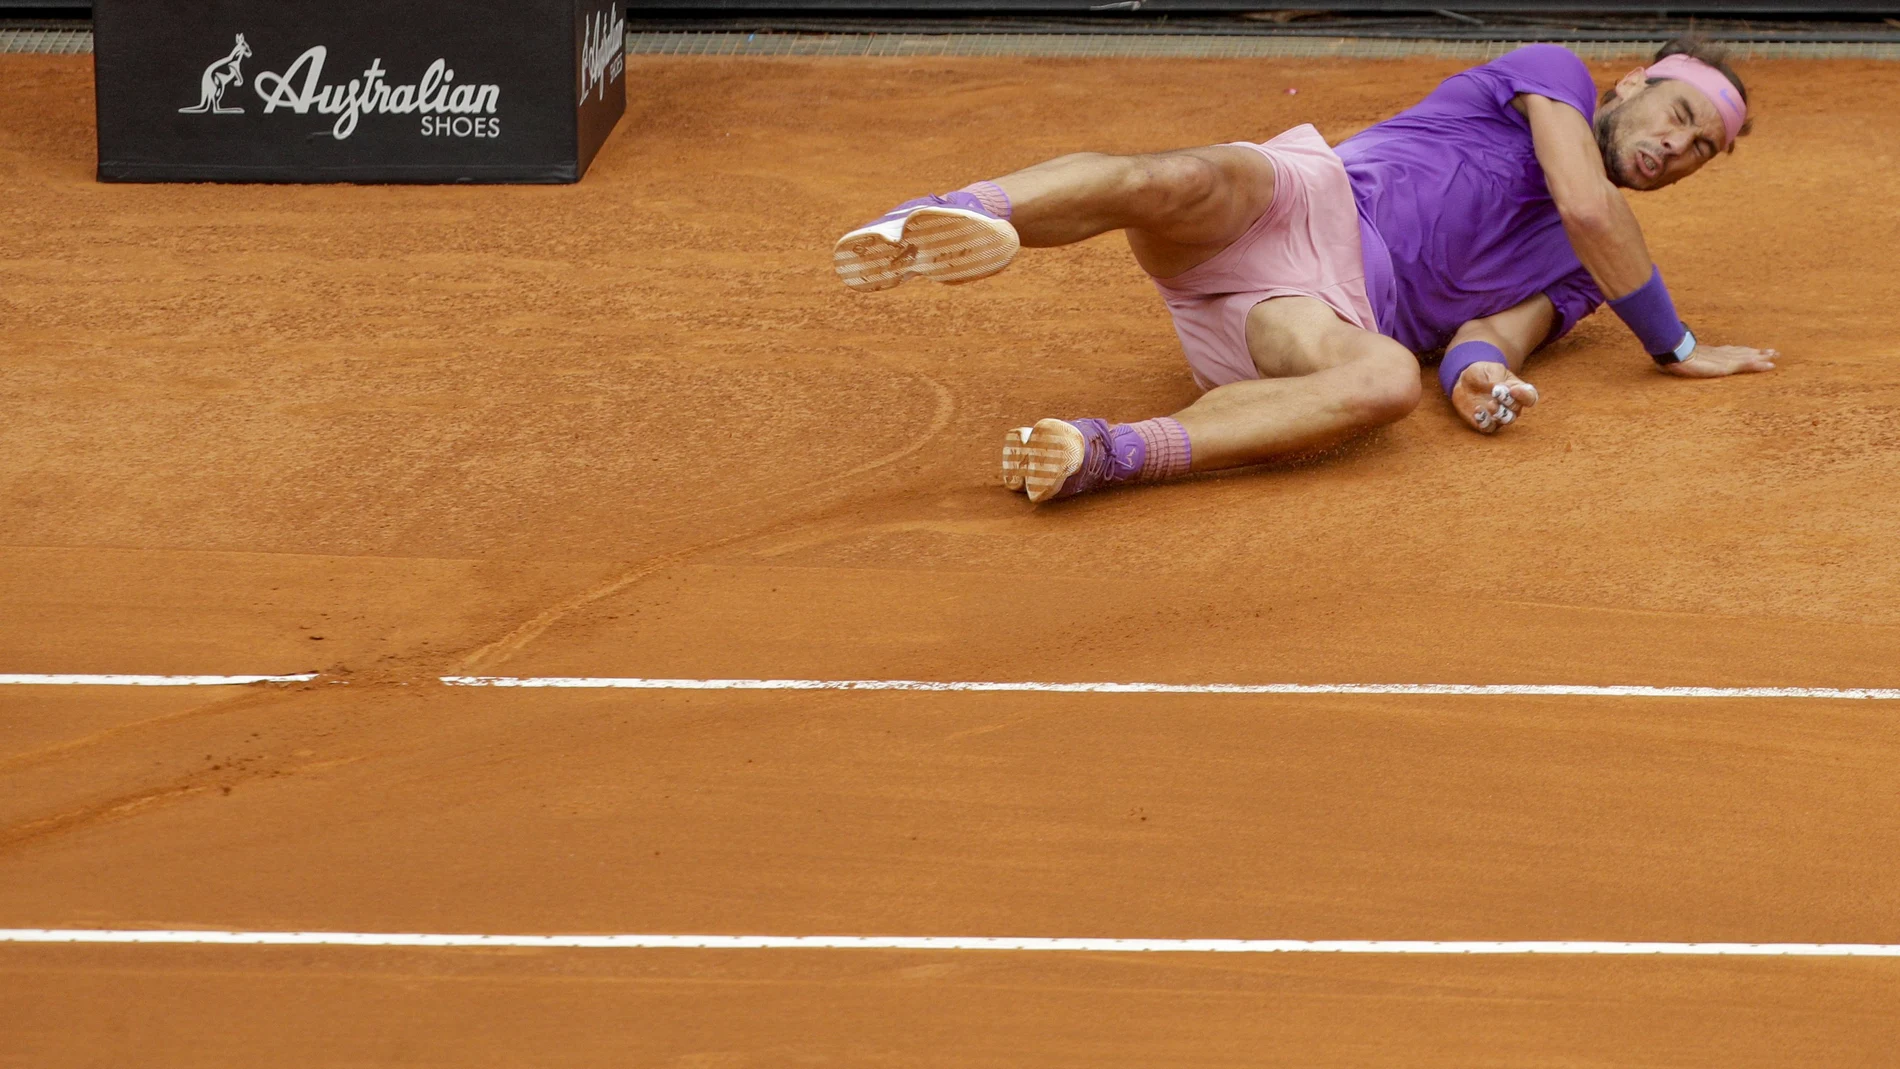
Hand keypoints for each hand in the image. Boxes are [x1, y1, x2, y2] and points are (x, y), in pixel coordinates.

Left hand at [1452, 360, 1539, 434]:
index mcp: (1518, 390)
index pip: (1530, 397)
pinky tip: (1477, 411)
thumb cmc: (1483, 373)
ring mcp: (1499, 416)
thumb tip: (1502, 389)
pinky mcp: (1485, 422)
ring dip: (1499, 414)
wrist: (1465, 381)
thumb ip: (1497, 378)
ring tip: (1489, 404)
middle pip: (1517, 410)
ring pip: (1506, 420)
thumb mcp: (1491, 370)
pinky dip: (1484, 421)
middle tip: (1496, 395)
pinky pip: (1488, 427)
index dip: (1525, 396)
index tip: (1513, 390)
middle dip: (1508, 403)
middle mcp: (1512, 406)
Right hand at [1661, 344, 1777, 376]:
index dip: (1742, 351)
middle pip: (1743, 351)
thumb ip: (1675, 360)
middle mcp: (1721, 353)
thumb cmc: (1673, 356)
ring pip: (1749, 356)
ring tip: (1775, 356)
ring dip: (1763, 356)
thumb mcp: (1676, 360)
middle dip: (1758, 352)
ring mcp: (1726, 358)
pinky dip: (1760, 364)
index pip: (1730, 351)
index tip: (1751, 350)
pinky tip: (1771, 365)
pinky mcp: (1728, 364)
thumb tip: (1660, 361)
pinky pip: (1748, 364)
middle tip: (1773, 351)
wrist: (1676, 353)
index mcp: (1711, 353)